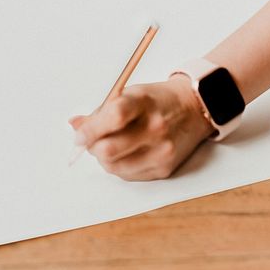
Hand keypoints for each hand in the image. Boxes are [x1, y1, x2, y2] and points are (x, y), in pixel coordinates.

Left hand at [68, 75, 214, 179]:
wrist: (194, 109)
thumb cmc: (157, 100)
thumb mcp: (131, 93)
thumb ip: (102, 110)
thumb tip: (75, 125)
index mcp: (144, 102)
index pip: (113, 117)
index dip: (91, 129)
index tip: (79, 135)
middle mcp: (155, 128)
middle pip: (110, 149)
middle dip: (93, 147)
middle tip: (90, 140)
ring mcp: (161, 151)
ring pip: (115, 167)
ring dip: (105, 159)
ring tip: (110, 144)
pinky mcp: (164, 169)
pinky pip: (129, 176)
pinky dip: (120, 166)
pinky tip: (126, 153)